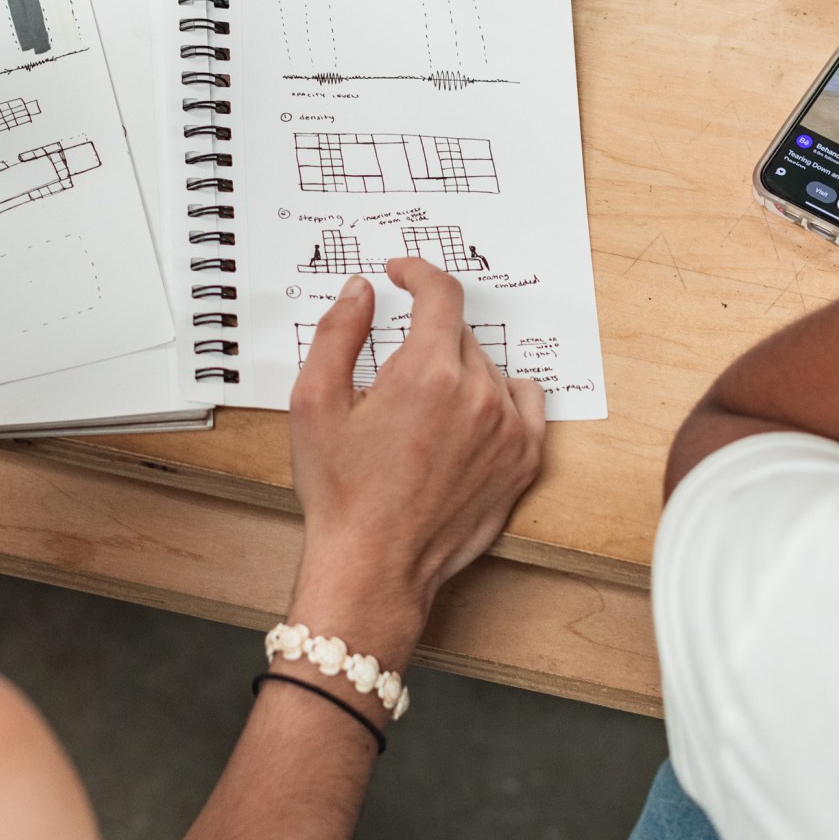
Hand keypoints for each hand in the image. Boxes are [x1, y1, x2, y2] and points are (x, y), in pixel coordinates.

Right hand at [284, 260, 544, 663]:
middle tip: (391, 379)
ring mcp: (508, 430)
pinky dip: (497, 399)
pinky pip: (522, 403)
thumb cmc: (343, 494)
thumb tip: (362, 291)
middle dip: (425, 341)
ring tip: (420, 415)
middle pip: (459, 334)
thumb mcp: (314, 403)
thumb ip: (339, 332)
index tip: (403, 275)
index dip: (418, 273)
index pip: (440, 293)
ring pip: (487, 369)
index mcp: (427, 373)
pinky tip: (467, 420)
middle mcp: (477, 395)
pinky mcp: (524, 461)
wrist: (374, 566)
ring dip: (457, 374)